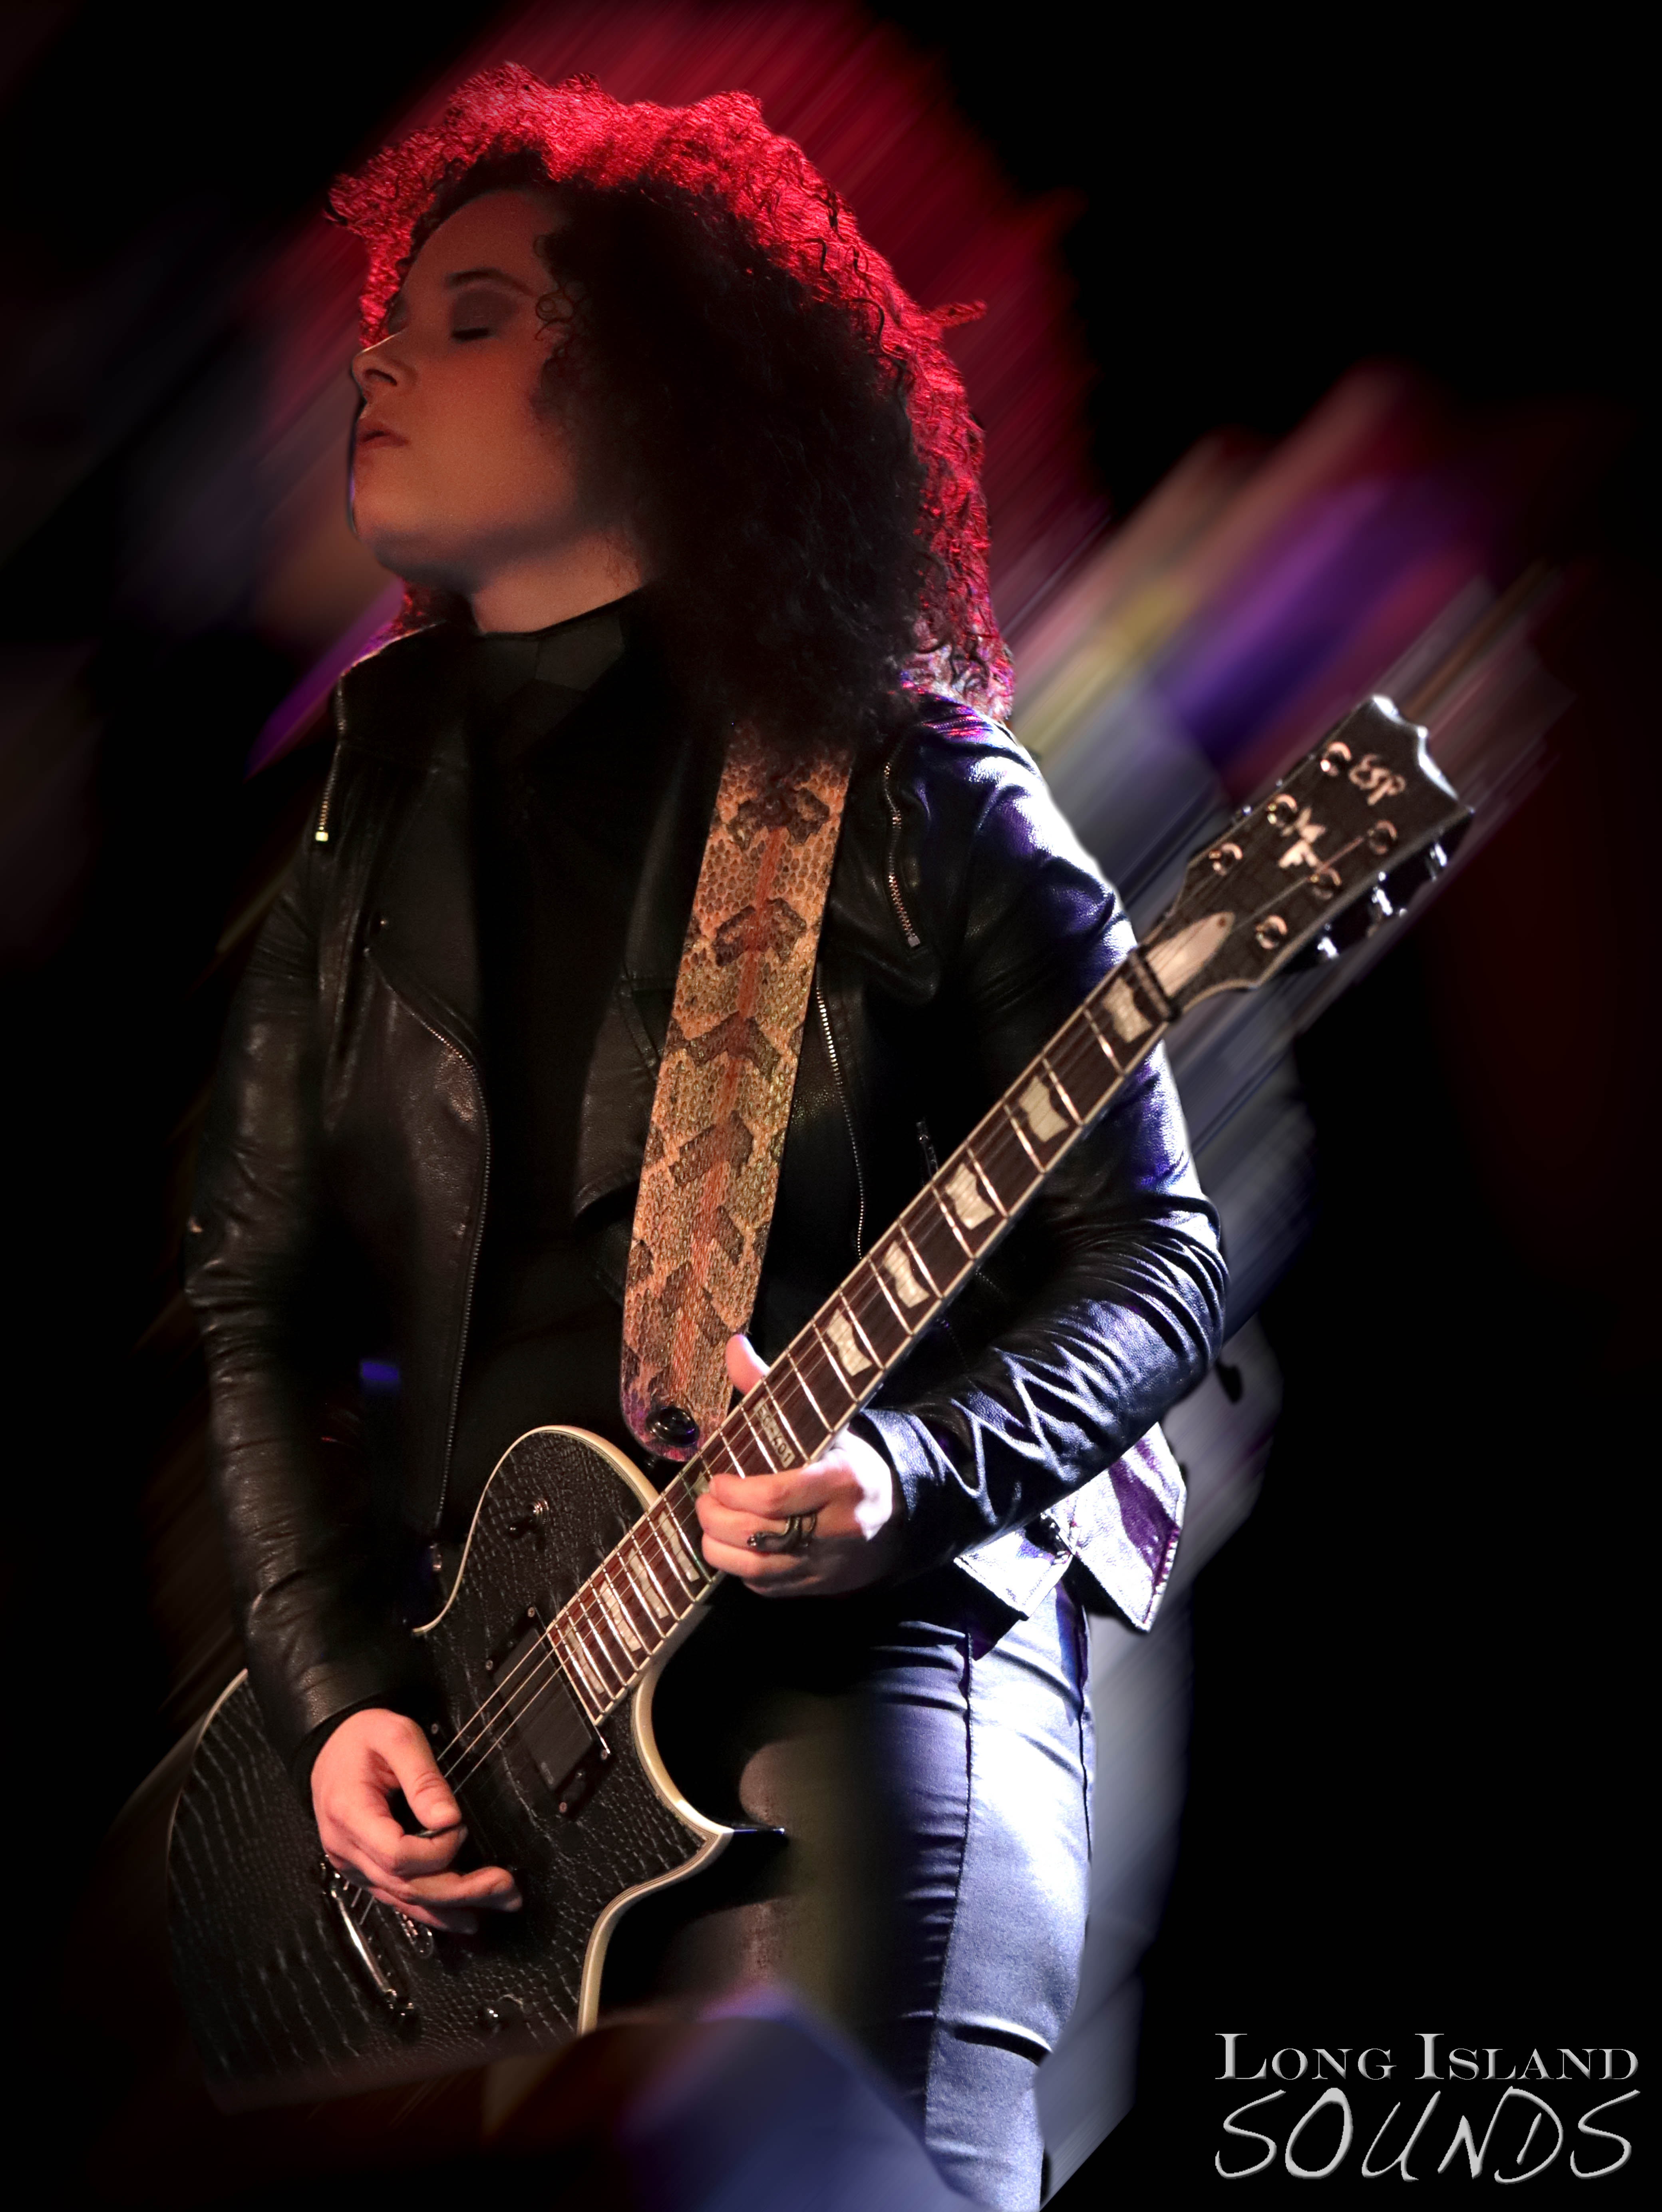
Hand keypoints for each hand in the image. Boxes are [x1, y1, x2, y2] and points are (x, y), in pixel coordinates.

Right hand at [311, 1707, 521, 1933]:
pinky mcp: (364, 1870)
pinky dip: (432, 1909)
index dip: (436, 1851)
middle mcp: (347, 1850)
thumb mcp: (396, 1736)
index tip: (461, 1827)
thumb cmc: (363, 1738)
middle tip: (506, 1888)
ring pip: (404, 1899)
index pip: (396, 1855)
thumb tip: (449, 1819)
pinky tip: (462, 1915)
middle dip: (460, 1891)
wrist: (331, 1747)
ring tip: (499, 1904)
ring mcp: (353, 1865)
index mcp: (350, 1815)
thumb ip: (423, 1778)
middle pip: (406, 1886)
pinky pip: (397, 1897)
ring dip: (453, 1907)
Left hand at [695, 1334, 903, 1595]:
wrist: (896, 1516)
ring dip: (719, 1548)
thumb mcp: (822, 1423)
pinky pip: (765, 1586)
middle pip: (758, 1534)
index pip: (776, 1495)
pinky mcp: (816, 1587)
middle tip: (706, 1500)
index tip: (717, 1477)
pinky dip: (741, 1569)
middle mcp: (837, 1527)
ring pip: (756, 1568)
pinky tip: (736, 1547)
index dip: (735, 1491)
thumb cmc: (848, 1463)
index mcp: (842, 1481)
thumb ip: (771, 1388)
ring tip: (711, 1524)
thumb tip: (733, 1346)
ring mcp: (826, 1562)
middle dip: (717, 1519)